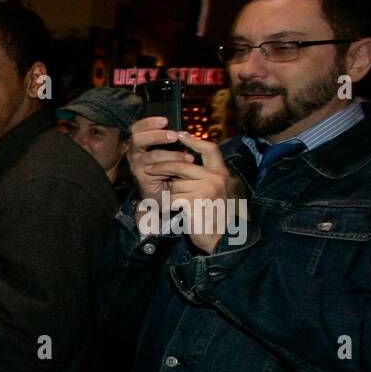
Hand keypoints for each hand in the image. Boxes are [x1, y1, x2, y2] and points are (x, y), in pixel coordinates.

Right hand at [125, 115, 191, 205]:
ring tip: (187, 155)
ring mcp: (136, 164)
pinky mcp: (141, 176)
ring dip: (171, 154)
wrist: (162, 191)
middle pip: (138, 138)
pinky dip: (172, 166)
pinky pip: (156, 169)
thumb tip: (185, 131)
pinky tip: (184, 164)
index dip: (149, 122)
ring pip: (151, 155)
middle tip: (175, 136)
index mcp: (140, 142)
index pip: (138, 127)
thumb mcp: (169, 149)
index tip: (165, 120)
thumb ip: (171, 139)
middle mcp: (135, 151)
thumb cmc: (167, 166)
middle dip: (157, 135)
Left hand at [142, 131, 241, 252]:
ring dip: (170, 194)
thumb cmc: (213, 215)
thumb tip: (185, 163)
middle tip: (148, 169)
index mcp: (222, 173)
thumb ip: (204, 177)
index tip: (181, 133)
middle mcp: (216, 178)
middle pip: (182, 165)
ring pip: (175, 184)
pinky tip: (175, 212)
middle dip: (163, 167)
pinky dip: (169, 206)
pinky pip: (172, 198)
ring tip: (178, 204)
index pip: (210, 149)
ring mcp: (206, 189)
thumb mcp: (215, 192)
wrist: (219, 238)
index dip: (194, 140)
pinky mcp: (195, 201)